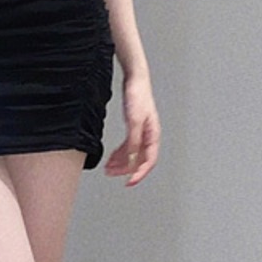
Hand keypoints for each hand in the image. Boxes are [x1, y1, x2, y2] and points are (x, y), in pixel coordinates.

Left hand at [104, 72, 159, 186]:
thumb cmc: (138, 95)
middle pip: (139, 159)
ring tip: (108, 167)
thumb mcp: (134, 121)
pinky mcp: (134, 126)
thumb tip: (131, 159)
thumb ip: (133, 141)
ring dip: (121, 162)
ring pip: (132, 153)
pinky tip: (111, 156)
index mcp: (153, 135)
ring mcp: (141, 131)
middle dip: (125, 169)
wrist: (135, 79)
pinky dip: (120, 152)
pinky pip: (128, 145)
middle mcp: (148, 136)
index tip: (129, 182)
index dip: (139, 174)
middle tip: (111, 174)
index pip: (149, 161)